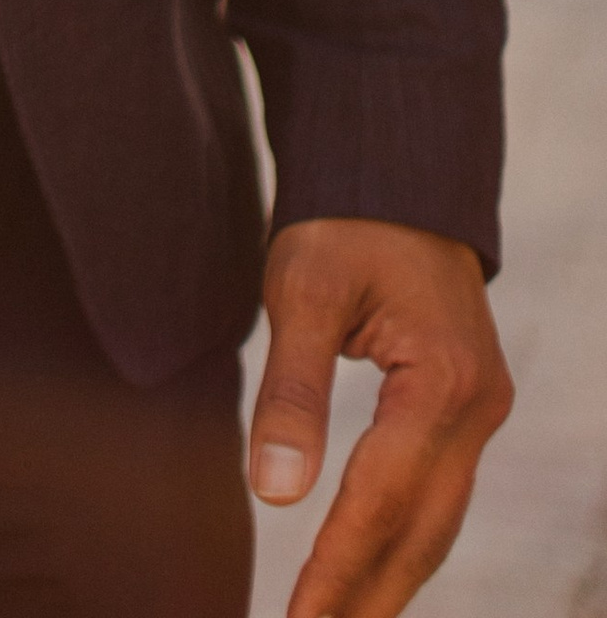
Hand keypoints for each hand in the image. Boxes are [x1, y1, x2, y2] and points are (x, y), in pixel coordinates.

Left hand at [251, 216, 511, 615]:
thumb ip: (289, 392)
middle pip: (422, 528)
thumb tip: (273, 495)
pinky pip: (439, 495)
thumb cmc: (342, 224)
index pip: (383, 498)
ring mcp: (481, 412)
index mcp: (440, 380)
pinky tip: (371, 574)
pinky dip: (404, 541)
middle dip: (367, 594)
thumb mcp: (301, 290)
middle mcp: (476, 407)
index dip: (338, 566)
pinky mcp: (467, 409)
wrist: (396, 177)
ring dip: (388, 580)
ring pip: (437, 521)